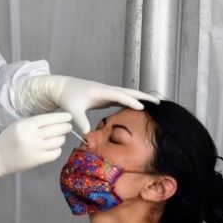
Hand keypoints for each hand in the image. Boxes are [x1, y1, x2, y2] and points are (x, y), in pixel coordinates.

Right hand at [0, 112, 72, 176]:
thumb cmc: (8, 139)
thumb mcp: (19, 125)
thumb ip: (35, 122)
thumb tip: (56, 120)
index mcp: (26, 125)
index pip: (49, 119)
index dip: (61, 117)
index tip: (69, 116)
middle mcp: (32, 137)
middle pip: (56, 130)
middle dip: (65, 127)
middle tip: (68, 127)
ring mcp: (35, 150)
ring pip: (58, 141)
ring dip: (61, 138)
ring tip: (58, 138)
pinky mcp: (38, 160)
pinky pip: (55, 153)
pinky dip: (57, 149)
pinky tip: (53, 148)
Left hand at [17, 75, 160, 132]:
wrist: (63, 88)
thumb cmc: (68, 97)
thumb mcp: (73, 110)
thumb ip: (81, 121)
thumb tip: (88, 134)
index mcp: (100, 92)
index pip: (118, 96)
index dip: (130, 101)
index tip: (142, 107)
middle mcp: (107, 90)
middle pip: (128, 92)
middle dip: (143, 96)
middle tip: (159, 102)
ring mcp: (108, 92)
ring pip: (128, 94)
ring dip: (141, 97)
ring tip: (156, 103)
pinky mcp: (107, 96)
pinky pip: (123, 97)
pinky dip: (133, 100)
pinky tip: (141, 106)